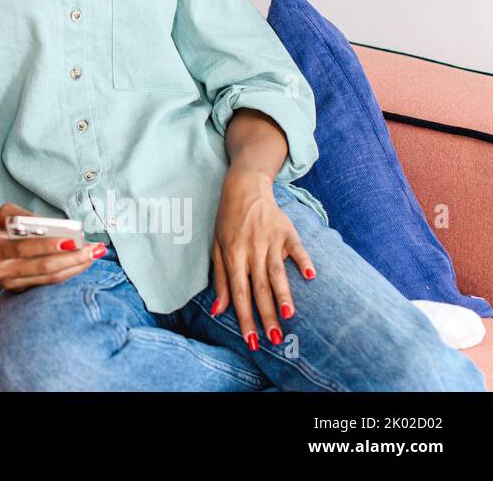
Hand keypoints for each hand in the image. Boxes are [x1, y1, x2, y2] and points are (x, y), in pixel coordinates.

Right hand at [0, 203, 106, 292]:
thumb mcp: (4, 213)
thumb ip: (26, 216)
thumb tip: (54, 225)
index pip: (24, 249)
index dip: (47, 246)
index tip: (70, 241)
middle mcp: (3, 271)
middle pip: (43, 268)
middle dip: (71, 259)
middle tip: (93, 249)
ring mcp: (11, 284)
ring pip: (49, 279)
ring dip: (74, 268)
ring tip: (93, 255)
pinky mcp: (20, 290)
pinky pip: (47, 284)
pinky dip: (66, 273)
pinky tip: (80, 264)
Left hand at [210, 172, 315, 350]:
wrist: (244, 188)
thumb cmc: (227, 222)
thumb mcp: (217, 248)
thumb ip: (220, 280)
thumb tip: (218, 311)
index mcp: (233, 256)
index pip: (239, 294)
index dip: (245, 318)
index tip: (252, 341)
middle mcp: (251, 251)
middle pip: (259, 288)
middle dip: (266, 315)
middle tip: (274, 339)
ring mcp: (270, 241)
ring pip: (276, 272)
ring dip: (283, 294)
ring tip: (288, 316)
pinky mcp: (287, 233)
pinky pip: (297, 249)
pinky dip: (304, 261)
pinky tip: (311, 276)